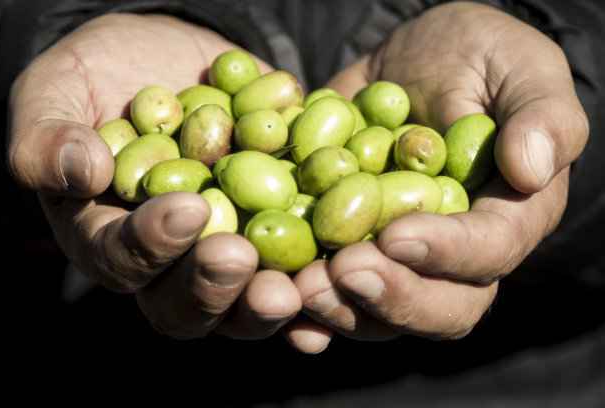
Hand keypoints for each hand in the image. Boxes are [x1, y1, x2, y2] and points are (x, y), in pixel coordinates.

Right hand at [6, 13, 301, 339]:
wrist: (167, 61)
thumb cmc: (99, 80)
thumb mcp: (56, 93)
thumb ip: (48, 137)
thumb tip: (81, 170)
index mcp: (110, 237)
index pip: (122, 260)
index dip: (149, 244)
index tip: (185, 209)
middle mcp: (170, 261)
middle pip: (186, 302)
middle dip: (213, 286)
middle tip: (240, 260)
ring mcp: (226, 250)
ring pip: (244, 300)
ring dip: (269, 302)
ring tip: (294, 290)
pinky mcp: (275, 229)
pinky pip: (297, 269)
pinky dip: (319, 284)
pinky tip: (343, 279)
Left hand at [283, 2, 587, 348]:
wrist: (407, 63)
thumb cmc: (475, 58)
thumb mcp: (519, 64)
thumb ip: (542, 113)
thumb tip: (531, 170)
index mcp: (507, 216)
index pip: (491, 250)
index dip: (450, 253)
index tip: (399, 236)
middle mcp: (454, 254)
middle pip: (439, 306)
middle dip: (391, 297)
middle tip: (344, 272)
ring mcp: (398, 259)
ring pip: (380, 313)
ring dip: (340, 308)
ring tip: (298, 287)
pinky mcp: (349, 249)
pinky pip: (331, 292)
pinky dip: (301, 307)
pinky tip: (275, 296)